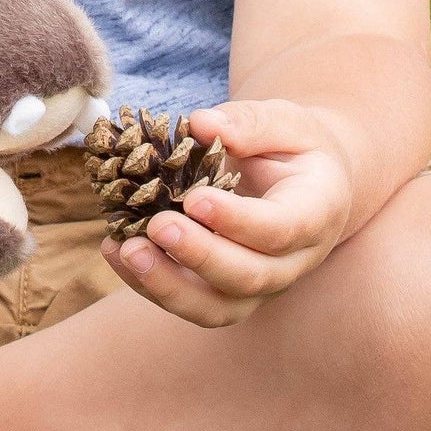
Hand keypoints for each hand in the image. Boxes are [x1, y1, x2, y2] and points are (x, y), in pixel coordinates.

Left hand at [102, 99, 354, 327]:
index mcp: (315, 212)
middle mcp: (293, 261)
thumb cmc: (293, 147)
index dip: (237, 221)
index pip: (280, 229)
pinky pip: (189, 302)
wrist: (307, 182)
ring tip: (126, 250)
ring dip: (167, 286)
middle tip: (157, 226)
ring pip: (217, 308)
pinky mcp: (225, 292)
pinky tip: (114, 250)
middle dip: (199, 257)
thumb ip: (249, 123)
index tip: (194, 200)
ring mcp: (259, 285)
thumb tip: (202, 125)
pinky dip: (148, 284)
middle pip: (249, 278)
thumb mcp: (285, 121)